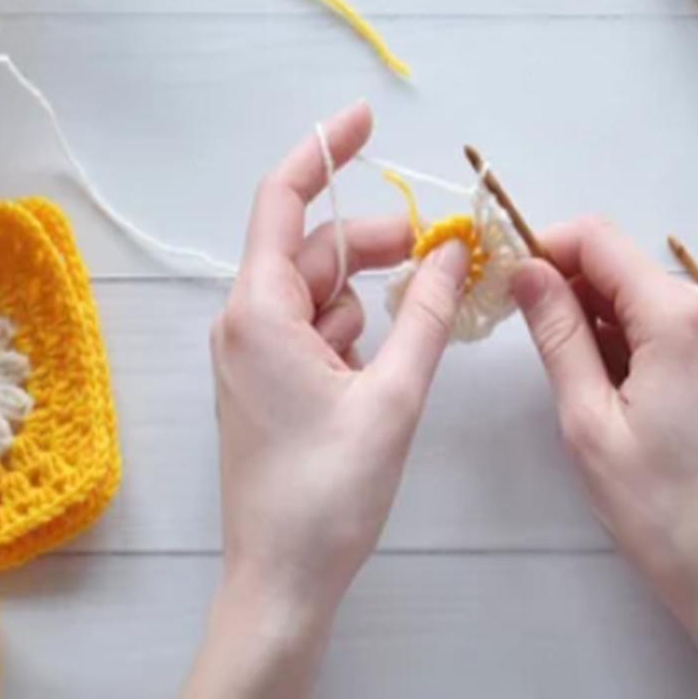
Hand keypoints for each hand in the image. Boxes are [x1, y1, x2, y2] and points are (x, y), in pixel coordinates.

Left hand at [210, 102, 469, 632]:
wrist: (281, 581)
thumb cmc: (328, 495)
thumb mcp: (393, 397)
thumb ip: (424, 314)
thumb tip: (453, 251)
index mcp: (259, 311)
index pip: (282, 199)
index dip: (323, 149)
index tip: (366, 117)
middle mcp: (244, 321)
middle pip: (313, 246)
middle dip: (376, 238)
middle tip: (444, 252)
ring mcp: (251, 353)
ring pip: (318, 289)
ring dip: (371, 285)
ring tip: (429, 305)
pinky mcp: (265, 382)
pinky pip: (314, 327)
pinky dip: (357, 323)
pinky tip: (393, 352)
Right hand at [509, 217, 697, 635]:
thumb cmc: (657, 506)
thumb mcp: (588, 420)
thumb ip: (557, 335)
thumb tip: (525, 271)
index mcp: (677, 316)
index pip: (596, 238)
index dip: (541, 246)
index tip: (500, 280)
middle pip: (613, 261)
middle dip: (560, 283)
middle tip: (516, 333)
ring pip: (629, 291)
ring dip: (585, 314)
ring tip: (561, 375)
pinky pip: (650, 319)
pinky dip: (614, 336)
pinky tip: (597, 385)